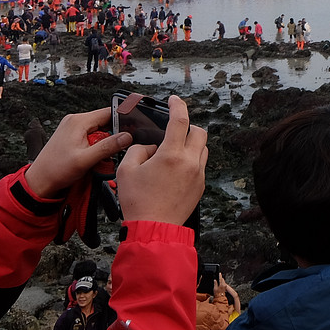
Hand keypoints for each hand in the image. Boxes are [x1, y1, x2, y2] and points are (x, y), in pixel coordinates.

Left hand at [24, 109, 131, 198]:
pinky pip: (91, 136)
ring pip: (99, 130)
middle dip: (112, 136)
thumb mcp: (85, 160)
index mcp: (78, 121)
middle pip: (105, 122)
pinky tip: (92, 157)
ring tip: (98, 157)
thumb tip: (126, 136)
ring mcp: (72, 128)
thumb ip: (108, 146)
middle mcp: (75, 121)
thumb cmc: (55, 170)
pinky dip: (96, 146)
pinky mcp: (72, 136)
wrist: (39, 181)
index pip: (109, 112)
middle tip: (112, 151)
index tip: (131, 131)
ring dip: (104, 143)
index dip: (122, 121)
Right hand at [115, 95, 206, 223]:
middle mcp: (189, 162)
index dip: (178, 105)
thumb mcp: (126, 171)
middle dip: (187, 127)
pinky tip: (175, 170)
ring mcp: (198, 174)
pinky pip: (200, 165)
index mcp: (171, 155)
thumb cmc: (138, 202)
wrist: (154, 229)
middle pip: (199, 132)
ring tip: (172, 153)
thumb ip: (138, 150)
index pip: (180, 120)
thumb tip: (151, 147)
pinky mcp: (200, 186)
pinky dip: (191, 160)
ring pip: (202, 148)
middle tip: (173, 132)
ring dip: (191, 144)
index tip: (174, 100)